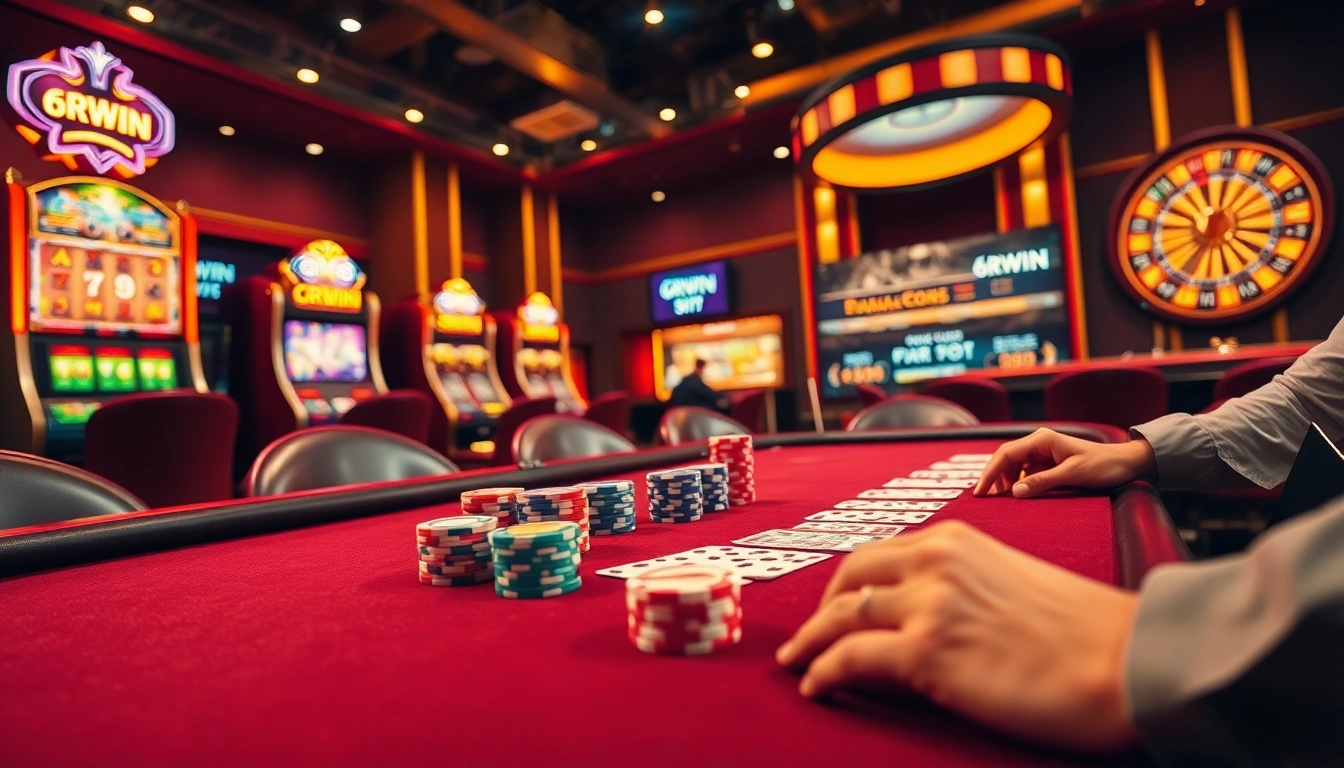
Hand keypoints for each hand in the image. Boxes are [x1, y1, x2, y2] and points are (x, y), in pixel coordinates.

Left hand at [776, 522, 1139, 752]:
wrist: (1128, 662)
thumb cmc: (1089, 634)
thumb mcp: (1017, 581)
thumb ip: (971, 585)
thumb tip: (945, 616)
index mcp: (957, 539)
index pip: (882, 555)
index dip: (851, 582)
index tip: (840, 604)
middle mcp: (934, 562)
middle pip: (848, 577)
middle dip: (823, 606)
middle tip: (812, 634)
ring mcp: (926, 605)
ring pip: (839, 618)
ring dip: (810, 643)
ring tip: (797, 663)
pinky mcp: (925, 653)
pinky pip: (849, 659)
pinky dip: (823, 672)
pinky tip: (814, 686)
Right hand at [973, 428, 1157, 497]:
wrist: (1126, 463)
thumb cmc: (1103, 466)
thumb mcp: (1072, 474)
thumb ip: (1042, 481)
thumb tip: (1014, 493)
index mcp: (1042, 439)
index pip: (1006, 454)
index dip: (990, 473)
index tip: (981, 492)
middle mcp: (1039, 442)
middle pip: (1005, 457)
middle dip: (992, 476)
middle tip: (982, 497)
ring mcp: (1043, 452)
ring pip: (1013, 465)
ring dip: (1003, 480)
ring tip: (997, 498)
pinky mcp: (1048, 462)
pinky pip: (1025, 471)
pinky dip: (1016, 482)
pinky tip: (1015, 494)